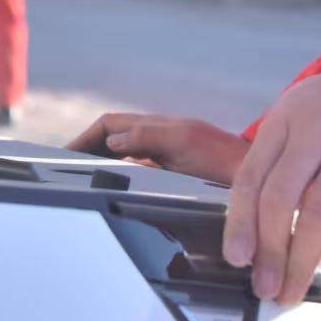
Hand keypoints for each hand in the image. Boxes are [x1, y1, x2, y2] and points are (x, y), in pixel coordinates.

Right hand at [66, 112, 250, 185]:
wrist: (257, 181)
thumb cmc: (224, 160)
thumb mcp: (184, 141)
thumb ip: (147, 136)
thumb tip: (113, 142)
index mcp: (157, 127)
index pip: (109, 125)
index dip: (84, 138)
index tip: (64, 155)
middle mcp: (158, 140)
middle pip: (111, 141)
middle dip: (85, 152)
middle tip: (64, 172)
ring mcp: (164, 159)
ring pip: (121, 160)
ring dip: (100, 167)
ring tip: (81, 185)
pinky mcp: (172, 178)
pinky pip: (136, 175)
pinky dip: (119, 180)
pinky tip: (113, 195)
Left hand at [223, 44, 320, 304]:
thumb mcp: (303, 110)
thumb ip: (279, 155)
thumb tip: (253, 220)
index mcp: (286, 118)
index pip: (252, 176)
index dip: (240, 222)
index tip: (236, 258)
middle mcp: (316, 130)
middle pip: (280, 199)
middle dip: (269, 251)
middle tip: (266, 286)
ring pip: (318, 213)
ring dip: (303, 259)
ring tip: (295, 284)